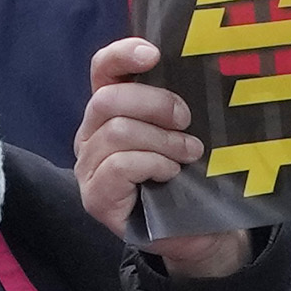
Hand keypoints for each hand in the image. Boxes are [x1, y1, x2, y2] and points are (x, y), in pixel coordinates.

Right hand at [75, 34, 244, 270]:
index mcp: (110, 111)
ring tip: (190, 153)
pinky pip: (119, 165)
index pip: (102, 70)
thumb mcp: (186, 133)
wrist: (202, 235)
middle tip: (187, 119)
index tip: (154, 55)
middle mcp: (90, 134)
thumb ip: (177, 106)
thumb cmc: (194, 178)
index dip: (122, 55)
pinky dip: (152, 164)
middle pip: (108, 99)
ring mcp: (88, 167)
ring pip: (117, 132)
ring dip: (162, 141)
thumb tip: (199, 70)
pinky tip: (171, 174)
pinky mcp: (96, 198)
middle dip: (154, 104)